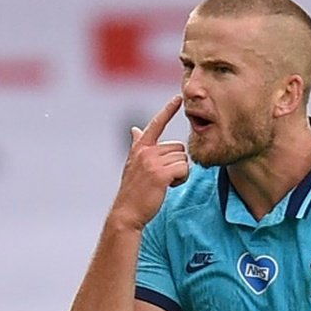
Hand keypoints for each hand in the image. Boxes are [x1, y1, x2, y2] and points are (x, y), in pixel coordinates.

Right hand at [111, 95, 187, 229]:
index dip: (168, 109)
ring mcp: (152, 162)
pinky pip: (184, 169)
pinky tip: (168, 187)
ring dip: (180, 173)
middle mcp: (145, 151)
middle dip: (177, 163)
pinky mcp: (160, 174)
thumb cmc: (133, 190)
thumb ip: (137, 145)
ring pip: (183, 160)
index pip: (156, 124)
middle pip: (179, 148)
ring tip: (164, 183)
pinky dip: (181, 180)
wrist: (127, 213)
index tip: (179, 97)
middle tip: (163, 178)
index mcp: (140, 147)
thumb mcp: (133, 164)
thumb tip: (135, 129)